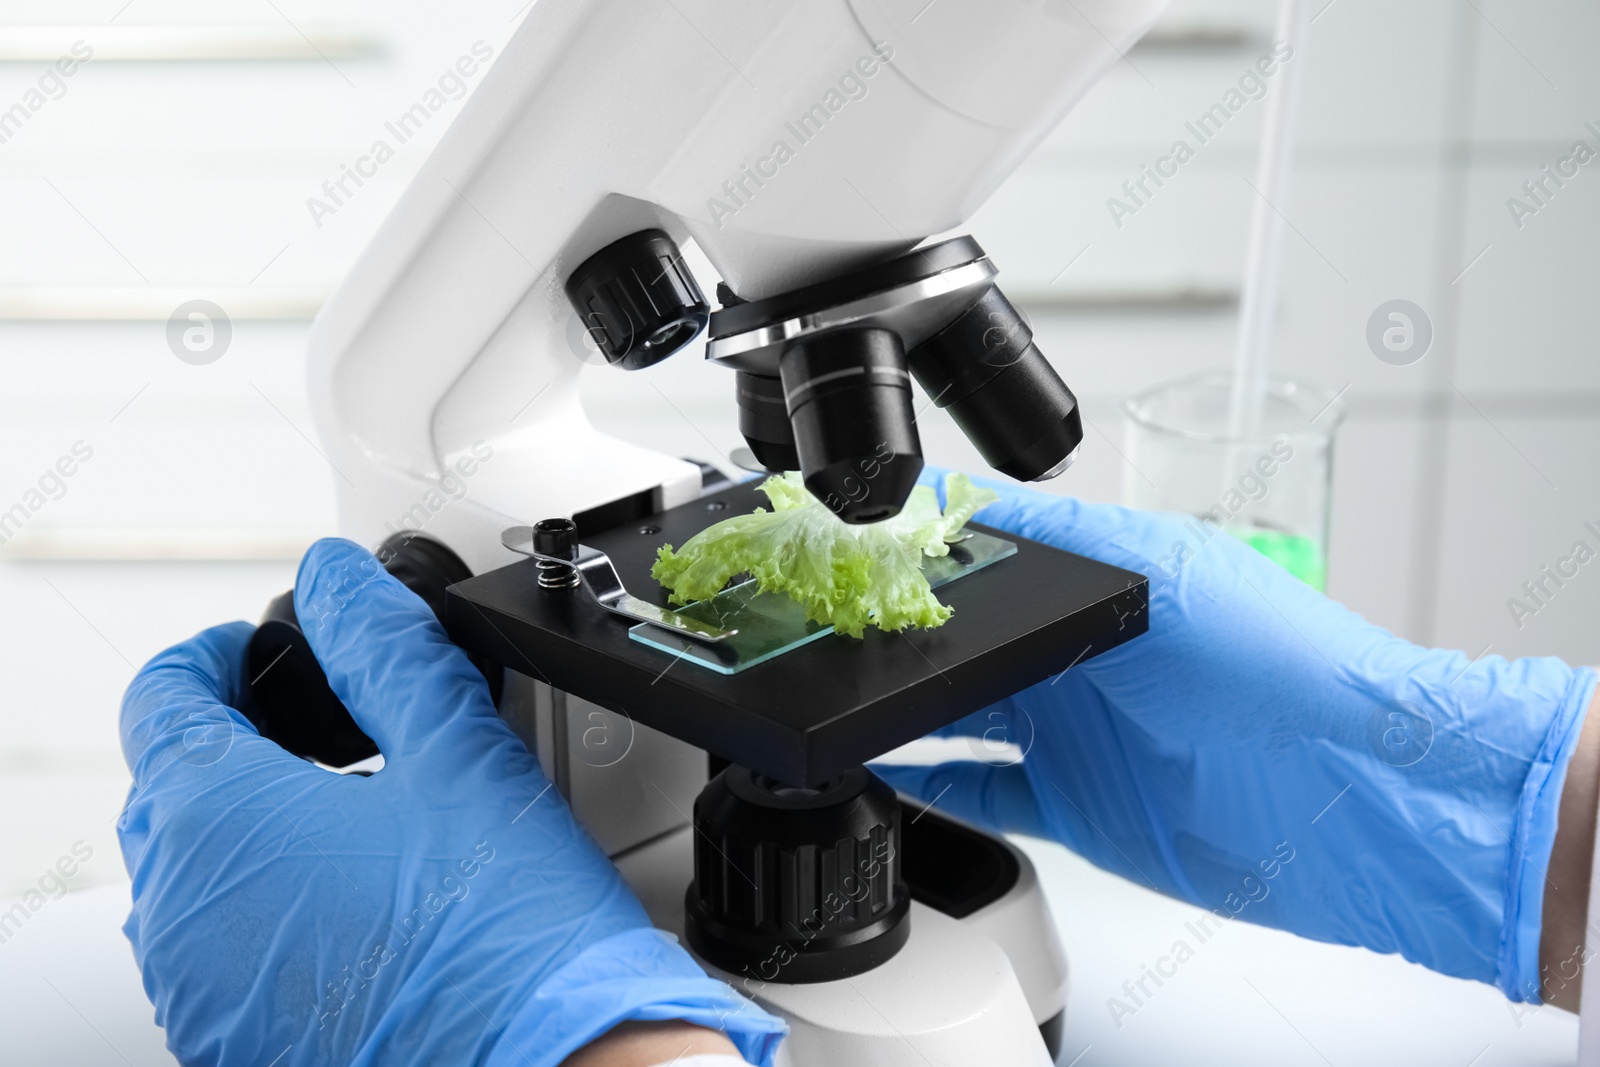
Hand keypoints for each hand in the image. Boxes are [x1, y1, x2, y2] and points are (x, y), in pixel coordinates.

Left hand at [117, 539, 783, 1065]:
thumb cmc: (508, 936)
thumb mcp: (459, 753)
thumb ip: (385, 648)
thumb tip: (340, 581)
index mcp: (219, 820)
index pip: (161, 699)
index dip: (210, 655)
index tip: (252, 650)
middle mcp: (182, 911)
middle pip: (169, 784)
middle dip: (229, 738)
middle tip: (314, 724)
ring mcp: (200, 989)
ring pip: (190, 871)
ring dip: (245, 823)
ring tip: (346, 811)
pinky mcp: (234, 1040)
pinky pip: (217, 945)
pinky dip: (260, 903)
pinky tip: (353, 898)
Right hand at [878, 472, 1596, 1003]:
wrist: (1352, 801)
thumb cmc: (1286, 670)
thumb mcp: (1171, 573)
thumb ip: (1068, 539)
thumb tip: (969, 498)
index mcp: (1105, 585)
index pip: (994, 553)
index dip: (924, 546)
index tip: (853, 536)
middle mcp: (1083, 654)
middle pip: (964, 634)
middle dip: (895, 626)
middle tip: (820, 617)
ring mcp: (1076, 729)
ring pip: (959, 708)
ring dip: (900, 699)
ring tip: (832, 682)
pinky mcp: (1073, 802)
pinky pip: (979, 787)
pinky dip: (928, 778)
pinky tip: (881, 764)